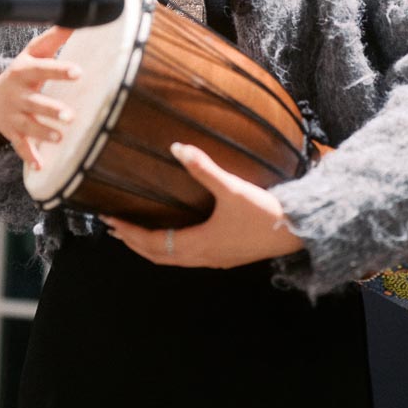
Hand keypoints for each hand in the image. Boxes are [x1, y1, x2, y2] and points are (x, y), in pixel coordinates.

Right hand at [0, 27, 78, 170]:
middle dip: (51, 110)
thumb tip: (75, 18)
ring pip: (29, 126)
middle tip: (69, 116)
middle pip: (35, 103)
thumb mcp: (33, 53)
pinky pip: (20, 146)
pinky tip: (40, 166)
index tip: (78, 72)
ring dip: (43, 133)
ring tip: (59, 138)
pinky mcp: (14, 132)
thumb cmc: (21, 72)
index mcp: (24, 73)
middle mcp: (19, 95)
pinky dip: (29, 157)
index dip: (59, 70)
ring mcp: (14, 116)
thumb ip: (54, 38)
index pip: (42, 70)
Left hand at [101, 143, 304, 267]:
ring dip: (149, 247)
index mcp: (199, 245)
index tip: (109, 220)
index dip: (130, 232)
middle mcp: (203, 257)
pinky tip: (171, 234)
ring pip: (172, 258)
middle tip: (112, 227)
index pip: (153, 242)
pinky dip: (168, 248)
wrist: (297, 232)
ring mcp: (215, 259)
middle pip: (157, 255)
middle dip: (133, 241)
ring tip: (133, 233)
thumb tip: (178, 147)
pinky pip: (186, 257)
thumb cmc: (264, 212)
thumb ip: (204, 168)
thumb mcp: (231, 188)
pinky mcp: (225, 256)